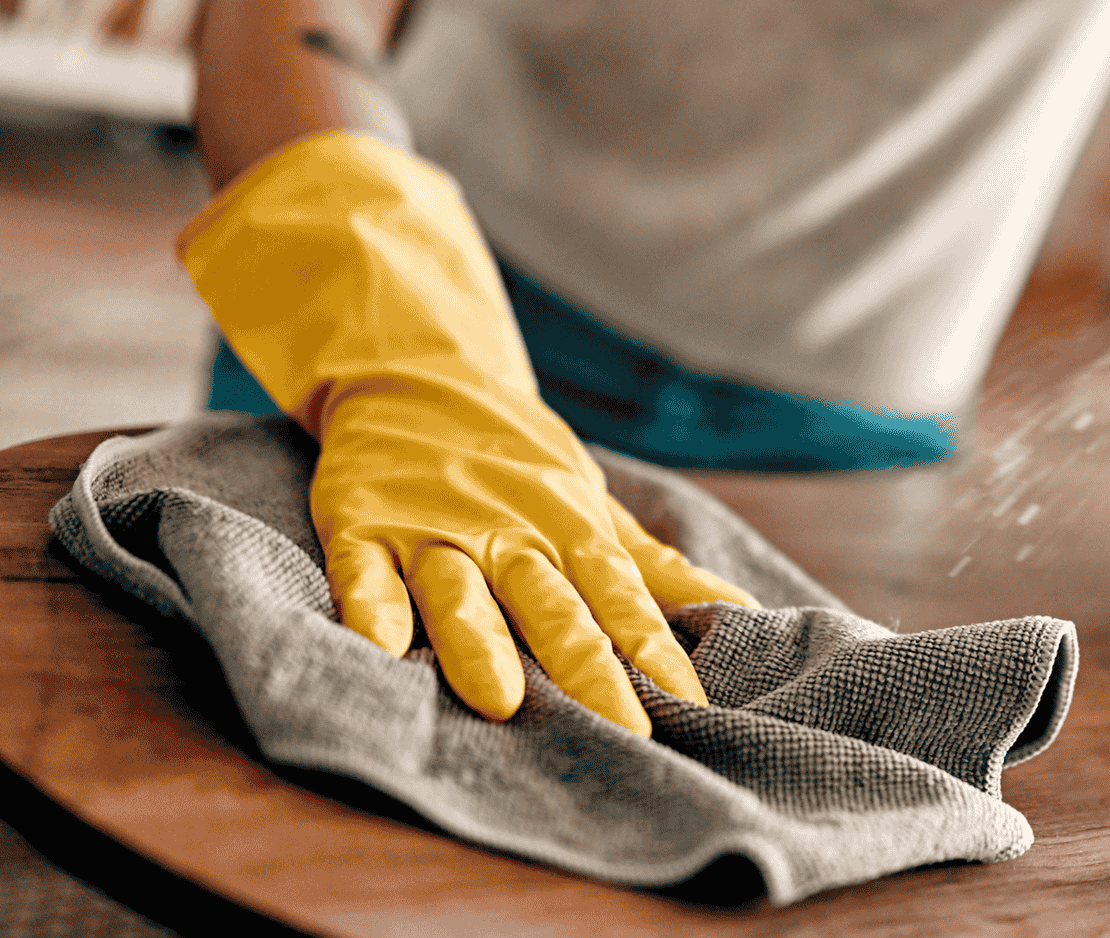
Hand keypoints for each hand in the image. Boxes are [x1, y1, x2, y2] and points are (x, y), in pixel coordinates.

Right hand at [178, 130, 755, 728]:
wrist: (420, 377)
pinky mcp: (364, 527)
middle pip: (552, 608)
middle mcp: (508, 534)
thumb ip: (657, 569)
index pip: (623, 598)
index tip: (691, 710)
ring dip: (481, 644)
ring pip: (461, 593)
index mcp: (570, 532)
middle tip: (620, 732)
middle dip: (587, 670)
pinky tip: (379, 650)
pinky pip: (367, 573)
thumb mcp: (594, 508)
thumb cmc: (521, 464)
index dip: (657, 653)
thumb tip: (745, 611)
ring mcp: (435, 531)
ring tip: (501, 701)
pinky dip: (371, 608)